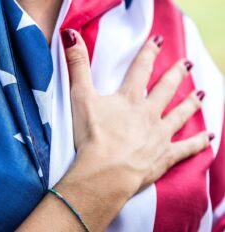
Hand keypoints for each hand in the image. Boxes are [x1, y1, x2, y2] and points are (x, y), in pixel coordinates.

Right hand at [54, 29, 210, 230]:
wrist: (106, 172)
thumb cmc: (92, 136)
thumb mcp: (80, 97)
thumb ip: (77, 67)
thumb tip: (70, 35)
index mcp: (130, 99)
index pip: (140, 69)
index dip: (148, 52)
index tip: (158, 40)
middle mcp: (149, 114)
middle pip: (166, 89)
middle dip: (176, 74)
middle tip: (188, 64)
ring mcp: (159, 135)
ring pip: (180, 115)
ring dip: (190, 103)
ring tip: (200, 94)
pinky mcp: (164, 156)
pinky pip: (186, 148)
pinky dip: (197, 143)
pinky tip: (208, 138)